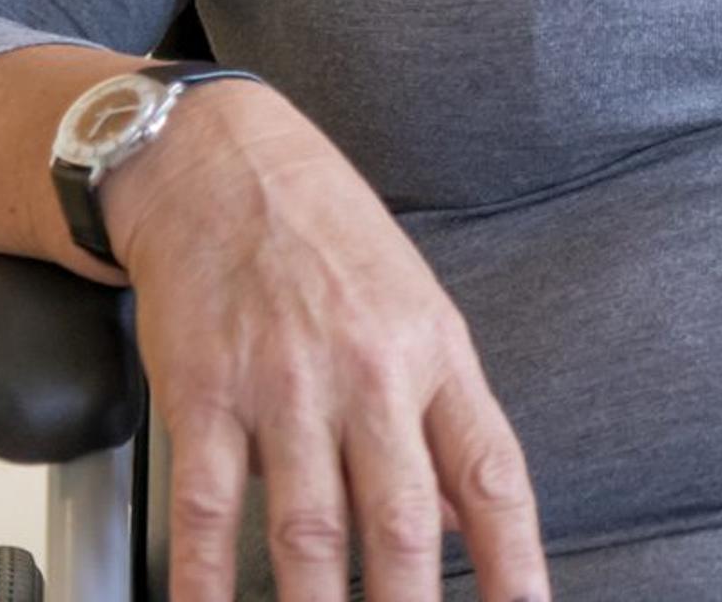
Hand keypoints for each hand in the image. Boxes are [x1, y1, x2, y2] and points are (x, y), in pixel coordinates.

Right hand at [105, 80, 546, 601]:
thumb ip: (440, 420)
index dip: (514, 561)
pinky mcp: (206, 393)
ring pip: (310, 530)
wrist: (219, 162)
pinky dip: (207, 580)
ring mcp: (285, 387)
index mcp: (435, 354)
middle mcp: (369, 374)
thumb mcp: (415, 308)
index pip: (491, 475)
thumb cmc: (324, 234)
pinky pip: (209, 508)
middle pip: (402, 519)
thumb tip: (465, 523)